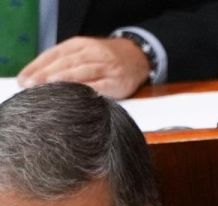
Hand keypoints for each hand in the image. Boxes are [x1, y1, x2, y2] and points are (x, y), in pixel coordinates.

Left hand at [17, 36, 151, 99]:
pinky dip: (87, 90)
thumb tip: (39, 76)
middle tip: (31, 84)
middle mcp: (93, 53)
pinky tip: (76, 94)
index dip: (38, 65)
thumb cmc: (106, 58)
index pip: (55, 53)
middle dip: (47, 73)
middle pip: (66, 62)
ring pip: (82, 71)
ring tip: (50, 84)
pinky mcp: (117, 82)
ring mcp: (106, 67)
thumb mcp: (84, 52)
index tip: (25, 78)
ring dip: (65, 78)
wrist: (138, 57)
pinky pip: (100, 85)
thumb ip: (65, 61)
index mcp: (80, 44)